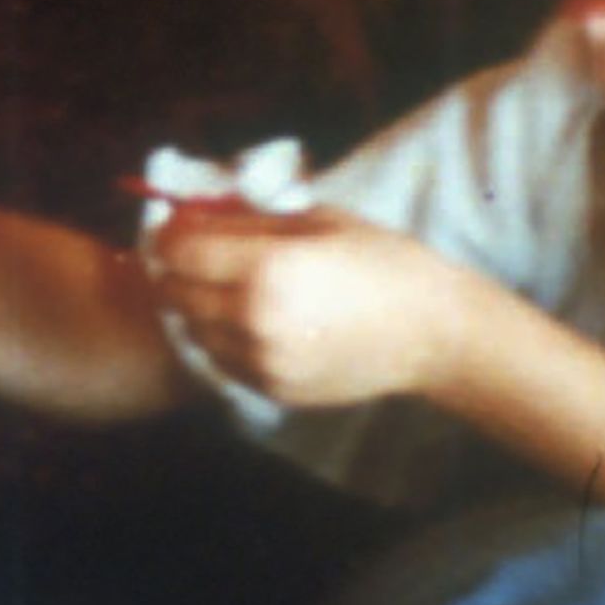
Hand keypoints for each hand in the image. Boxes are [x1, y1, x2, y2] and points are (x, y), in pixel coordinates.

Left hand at [148, 202, 461, 408]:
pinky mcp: (272, 389)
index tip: (177, 227)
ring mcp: (261, 361)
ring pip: (191, 331)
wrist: (434, 332)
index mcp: (266, 268)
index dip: (171, 234)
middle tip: (194, 256)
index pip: (180, 250)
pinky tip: (249, 322)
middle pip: (175, 292)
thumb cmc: (383, 262)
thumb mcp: (317, 221)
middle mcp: (253, 319)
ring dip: (195, 307)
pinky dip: (220, 339)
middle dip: (177, 270)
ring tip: (224, 289)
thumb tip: (194, 214)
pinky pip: (220, 360)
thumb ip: (249, 220)